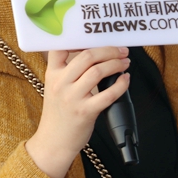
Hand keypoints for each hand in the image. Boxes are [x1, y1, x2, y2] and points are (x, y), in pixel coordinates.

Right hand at [25, 46, 129, 177]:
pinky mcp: (86, 112)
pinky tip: (125, 80)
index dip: (79, 38)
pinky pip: (108, 94)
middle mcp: (61, 83)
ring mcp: (72, 98)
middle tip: (121, 51)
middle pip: (87, 56)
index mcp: (52, 74)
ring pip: (97, 71)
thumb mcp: (54, 88)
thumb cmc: (58, 114)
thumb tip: (93, 55)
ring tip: (125, 63)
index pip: (61, 48)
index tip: (95, 36)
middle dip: (108, 50)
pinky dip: (120, 84)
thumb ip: (67, 72)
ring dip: (116, 64)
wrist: (54, 141)